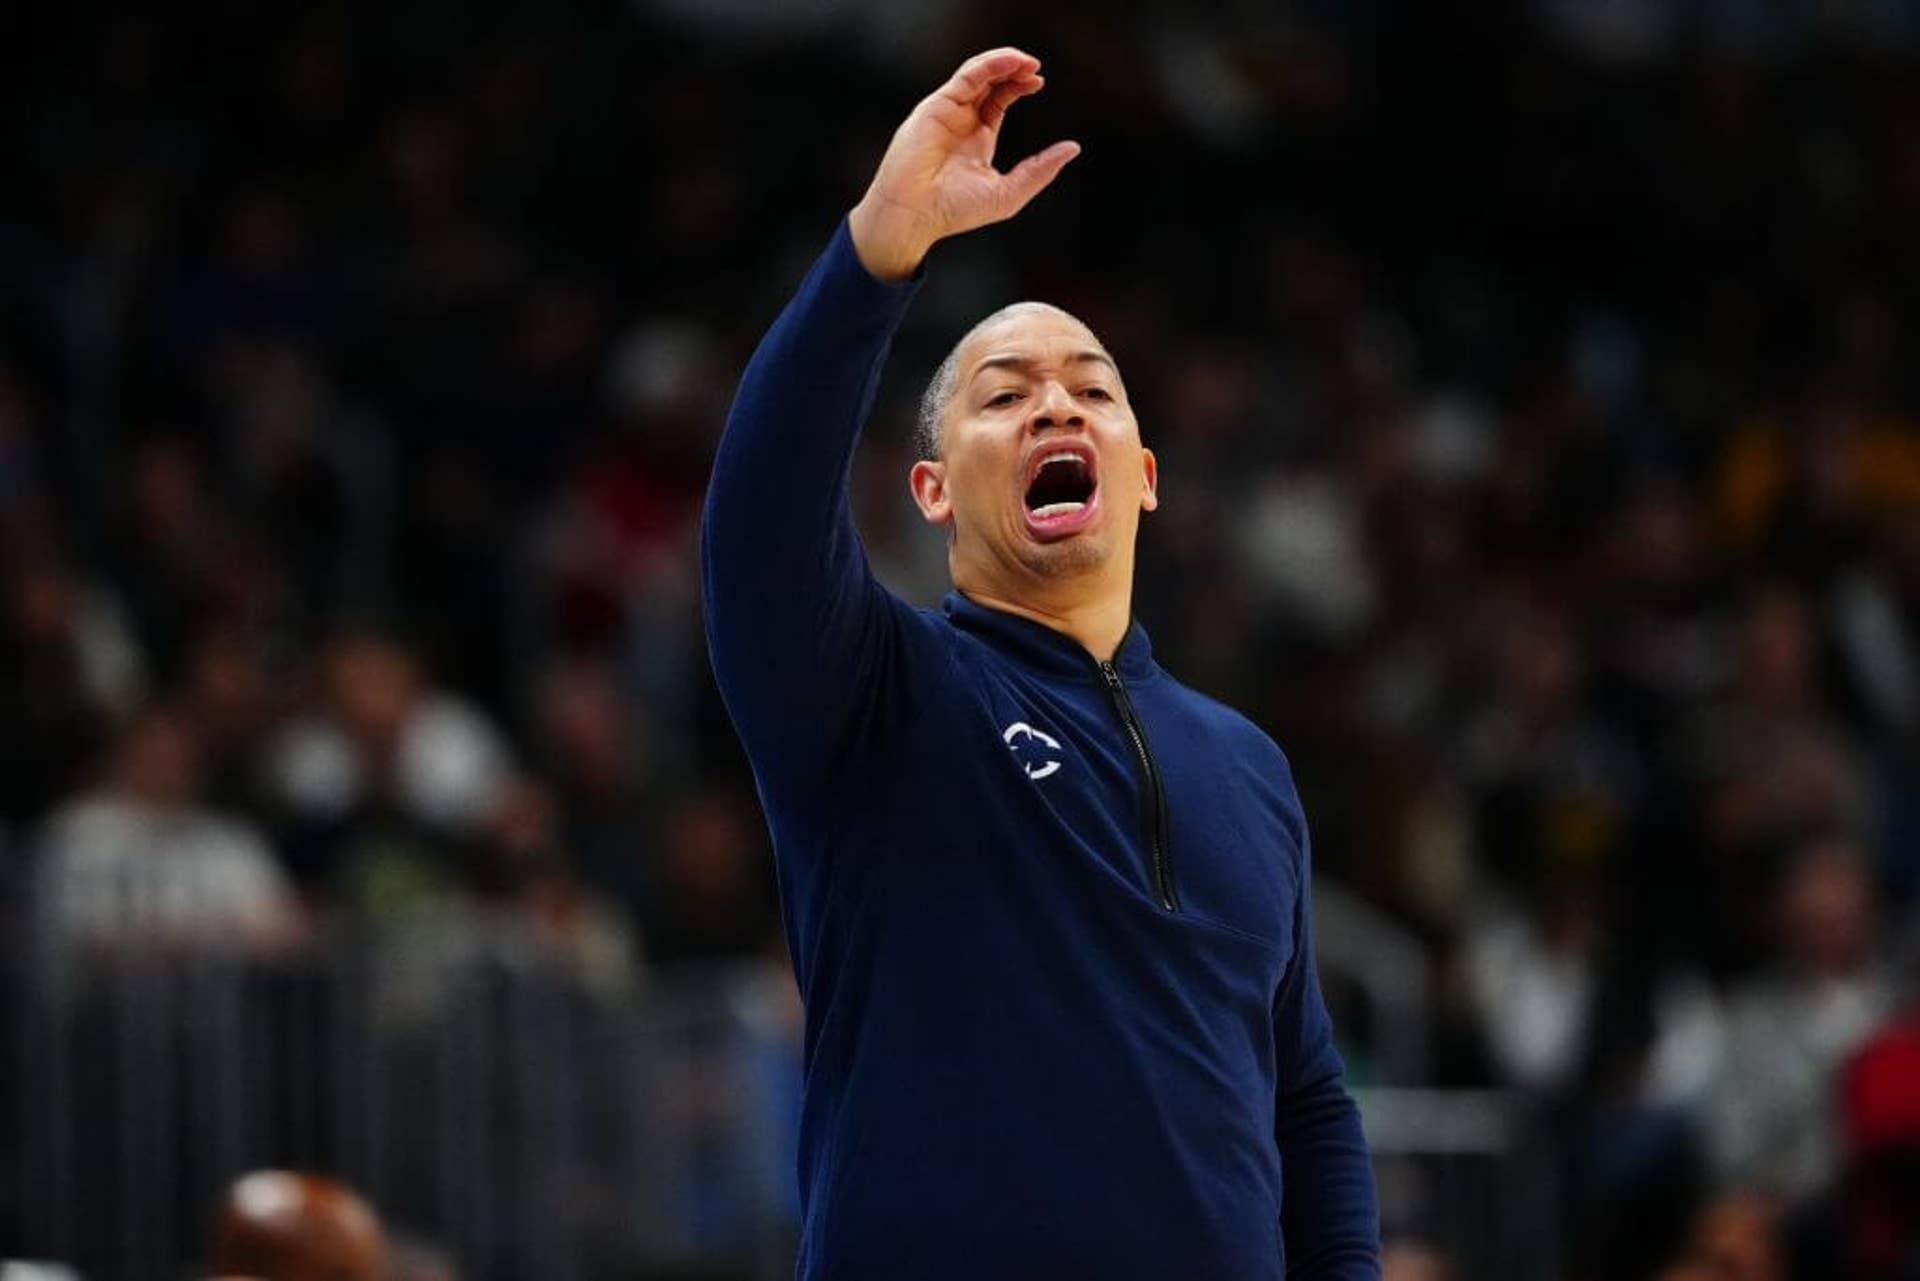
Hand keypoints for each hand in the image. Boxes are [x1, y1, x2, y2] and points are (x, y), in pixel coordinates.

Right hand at [848, 47, 1079, 280]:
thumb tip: (1072, 148)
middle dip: (1014, 70)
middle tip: (1035, 69)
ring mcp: (947, 111)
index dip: (1018, 87)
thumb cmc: (954, 211)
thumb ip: (1040, 170)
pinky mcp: (937, 105)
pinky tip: (1010, 63)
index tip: (1039, 82)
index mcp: (976, 138)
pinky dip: (989, 65)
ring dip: (1004, 61)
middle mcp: (960, 121)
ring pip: (977, 72)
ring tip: (1027, 62)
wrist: (917, 214)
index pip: (999, 100)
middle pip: (990, 82)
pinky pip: (967, 76)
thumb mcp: (1009, 192)